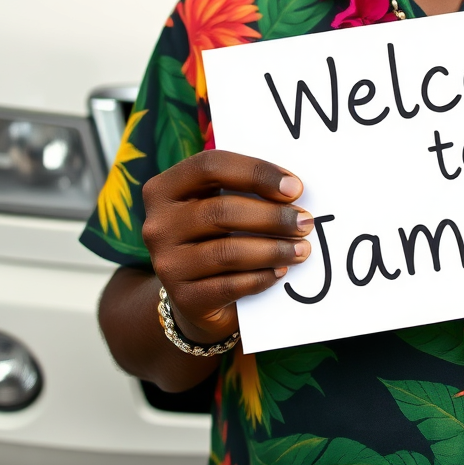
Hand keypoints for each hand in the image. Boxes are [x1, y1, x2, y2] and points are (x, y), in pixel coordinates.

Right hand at [141, 149, 312, 344]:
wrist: (195, 294)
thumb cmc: (217, 234)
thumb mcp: (221, 203)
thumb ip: (245, 188)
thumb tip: (293, 188)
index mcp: (166, 188)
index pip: (211, 166)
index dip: (256, 172)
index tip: (295, 187)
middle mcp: (158, 224)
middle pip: (222, 211)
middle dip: (272, 216)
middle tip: (305, 222)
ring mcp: (166, 263)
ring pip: (228, 251)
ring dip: (273, 249)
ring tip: (302, 249)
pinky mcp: (184, 298)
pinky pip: (229, 285)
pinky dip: (261, 277)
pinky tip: (280, 271)